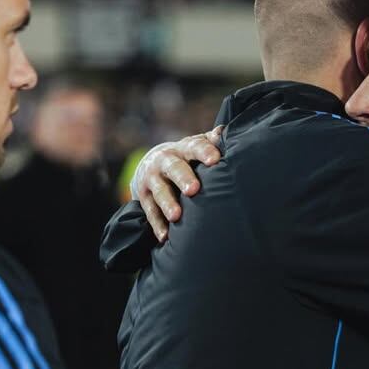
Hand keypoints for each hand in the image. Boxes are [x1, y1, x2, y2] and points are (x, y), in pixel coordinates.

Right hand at [132, 126, 223, 241]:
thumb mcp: (195, 146)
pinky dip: (157, 225)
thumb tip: (225, 131)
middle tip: (194, 190)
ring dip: (167, 204)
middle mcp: (164, 161)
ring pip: (159, 191)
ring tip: (176, 216)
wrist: (150, 165)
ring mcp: (152, 180)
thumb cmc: (185, 158)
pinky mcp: (143, 198)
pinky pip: (150, 213)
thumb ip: (211, 142)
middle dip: (183, 178)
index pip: (194, 147)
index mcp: (182, 149)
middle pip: (173, 168)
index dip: (204, 152)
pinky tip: (165, 237)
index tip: (215, 160)